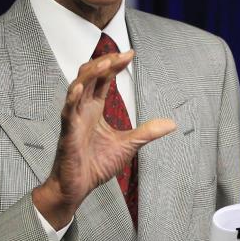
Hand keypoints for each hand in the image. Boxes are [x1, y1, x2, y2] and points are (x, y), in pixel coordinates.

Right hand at [32, 49, 175, 228]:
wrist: (78, 187)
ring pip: (77, 87)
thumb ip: (147, 132)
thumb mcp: (128, 145)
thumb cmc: (96, 164)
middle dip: (105, 63)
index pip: (104, 79)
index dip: (115, 65)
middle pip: (90, 76)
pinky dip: (72, 97)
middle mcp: (83, 109)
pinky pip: (67, 111)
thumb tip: (171, 124)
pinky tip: (79, 87)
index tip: (130, 54)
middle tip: (122, 55)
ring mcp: (74, 119)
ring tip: (105, 63)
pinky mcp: (68, 132)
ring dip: (90, 74)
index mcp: (95, 108)